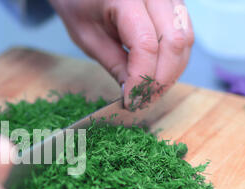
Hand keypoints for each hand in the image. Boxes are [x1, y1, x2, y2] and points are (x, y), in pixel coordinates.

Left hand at [49, 0, 193, 108]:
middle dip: (160, 79)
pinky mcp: (174, 4)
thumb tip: (134, 92)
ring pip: (185, 39)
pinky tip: (156, 75)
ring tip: (149, 92)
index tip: (131, 101)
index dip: (142, 78)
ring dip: (170, 72)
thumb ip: (114, 65)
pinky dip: (174, 60)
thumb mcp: (88, 39)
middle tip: (142, 101)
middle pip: (174, 42)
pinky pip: (185, 34)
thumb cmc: (81, 7)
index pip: (146, 44)